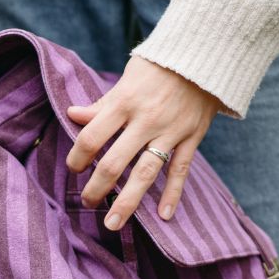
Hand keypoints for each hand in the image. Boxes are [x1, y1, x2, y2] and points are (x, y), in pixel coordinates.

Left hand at [66, 55, 221, 228]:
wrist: (205, 54)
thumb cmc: (158, 66)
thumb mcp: (126, 78)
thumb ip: (102, 104)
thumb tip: (72, 116)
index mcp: (123, 101)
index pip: (92, 137)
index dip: (77, 157)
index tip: (74, 169)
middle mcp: (146, 119)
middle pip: (115, 162)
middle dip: (97, 187)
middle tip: (87, 202)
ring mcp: (170, 130)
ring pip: (145, 173)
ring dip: (127, 202)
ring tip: (112, 224)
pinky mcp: (192, 137)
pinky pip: (180, 170)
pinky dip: (173, 194)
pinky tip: (163, 216)